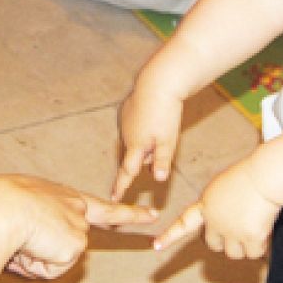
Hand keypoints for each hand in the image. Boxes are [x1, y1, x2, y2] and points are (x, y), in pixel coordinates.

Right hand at [0, 175, 157, 279]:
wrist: (0, 209)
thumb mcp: (20, 211)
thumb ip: (39, 230)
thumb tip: (43, 255)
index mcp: (62, 197)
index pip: (101, 208)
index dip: (127, 213)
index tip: (151, 215)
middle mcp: (76, 208)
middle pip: (84, 237)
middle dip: (117, 225)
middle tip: (150, 217)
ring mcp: (79, 227)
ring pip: (59, 260)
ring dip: (36, 259)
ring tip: (22, 240)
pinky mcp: (75, 245)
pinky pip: (52, 269)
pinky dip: (37, 265)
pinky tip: (29, 248)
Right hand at [112, 84, 183, 199]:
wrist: (158, 83)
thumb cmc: (165, 113)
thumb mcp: (168, 140)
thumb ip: (162, 161)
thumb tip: (157, 179)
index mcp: (136, 146)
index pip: (128, 172)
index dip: (121, 187)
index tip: (114, 199)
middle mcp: (126, 136)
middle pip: (136, 155)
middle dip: (146, 155)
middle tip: (161, 140)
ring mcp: (124, 123)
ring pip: (135, 141)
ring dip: (145, 142)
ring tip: (161, 125)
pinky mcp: (125, 111)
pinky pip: (133, 126)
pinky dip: (142, 127)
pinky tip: (152, 116)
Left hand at [154, 160, 281, 258]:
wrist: (266, 176)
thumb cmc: (250, 177)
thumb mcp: (223, 189)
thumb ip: (217, 208)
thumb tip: (226, 231)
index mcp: (206, 205)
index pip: (184, 222)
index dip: (170, 236)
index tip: (156, 246)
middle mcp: (214, 220)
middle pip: (214, 245)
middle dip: (226, 240)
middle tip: (241, 224)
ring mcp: (231, 230)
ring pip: (234, 254)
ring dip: (244, 245)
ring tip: (254, 223)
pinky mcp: (249, 238)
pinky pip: (254, 253)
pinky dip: (260, 246)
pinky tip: (263, 227)